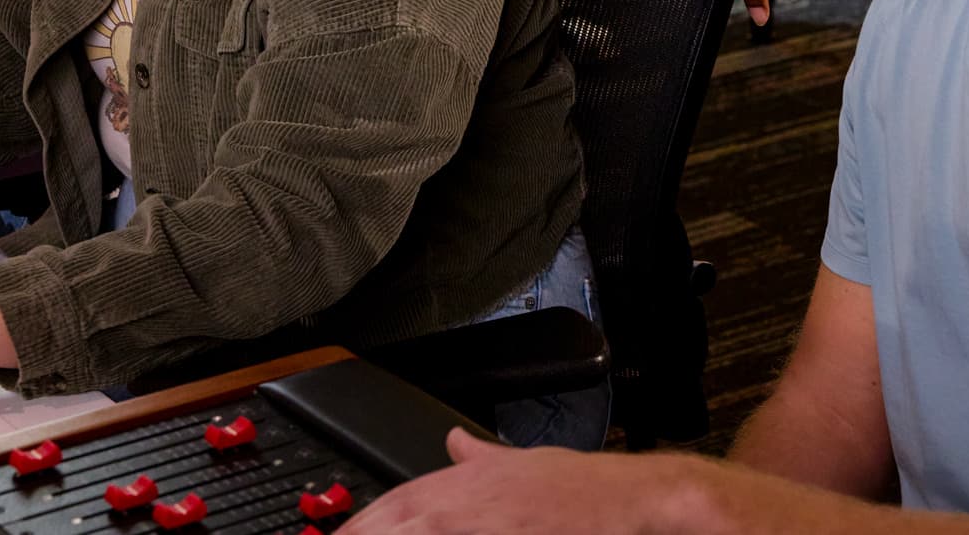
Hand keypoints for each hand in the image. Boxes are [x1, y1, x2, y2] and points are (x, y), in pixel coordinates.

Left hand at [349, 430, 711, 533]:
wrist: (627, 500)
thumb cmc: (581, 491)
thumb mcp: (521, 463)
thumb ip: (480, 457)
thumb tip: (454, 442)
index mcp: (463, 483)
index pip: (394, 504)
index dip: (361, 522)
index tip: (341, 532)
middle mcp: (461, 503)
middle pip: (389, 521)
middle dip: (358, 533)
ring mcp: (478, 526)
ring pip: (410, 533)